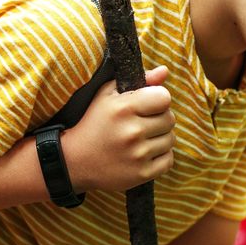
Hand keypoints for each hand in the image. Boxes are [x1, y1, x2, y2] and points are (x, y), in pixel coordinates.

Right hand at [62, 65, 174, 191]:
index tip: (148, 106)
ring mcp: (137, 154)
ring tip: (142, 139)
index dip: (158, 100)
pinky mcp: (141, 174)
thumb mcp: (108, 95)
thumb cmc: (94, 123)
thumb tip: (165, 71)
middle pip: (170, 119)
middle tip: (144, 124)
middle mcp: (132, 131)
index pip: (164, 98)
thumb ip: (139, 80)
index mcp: (123, 108)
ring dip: (161, 138)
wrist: (75, 161)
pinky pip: (168, 160)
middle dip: (160, 119)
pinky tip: (145, 154)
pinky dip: (161, 157)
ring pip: (170, 140)